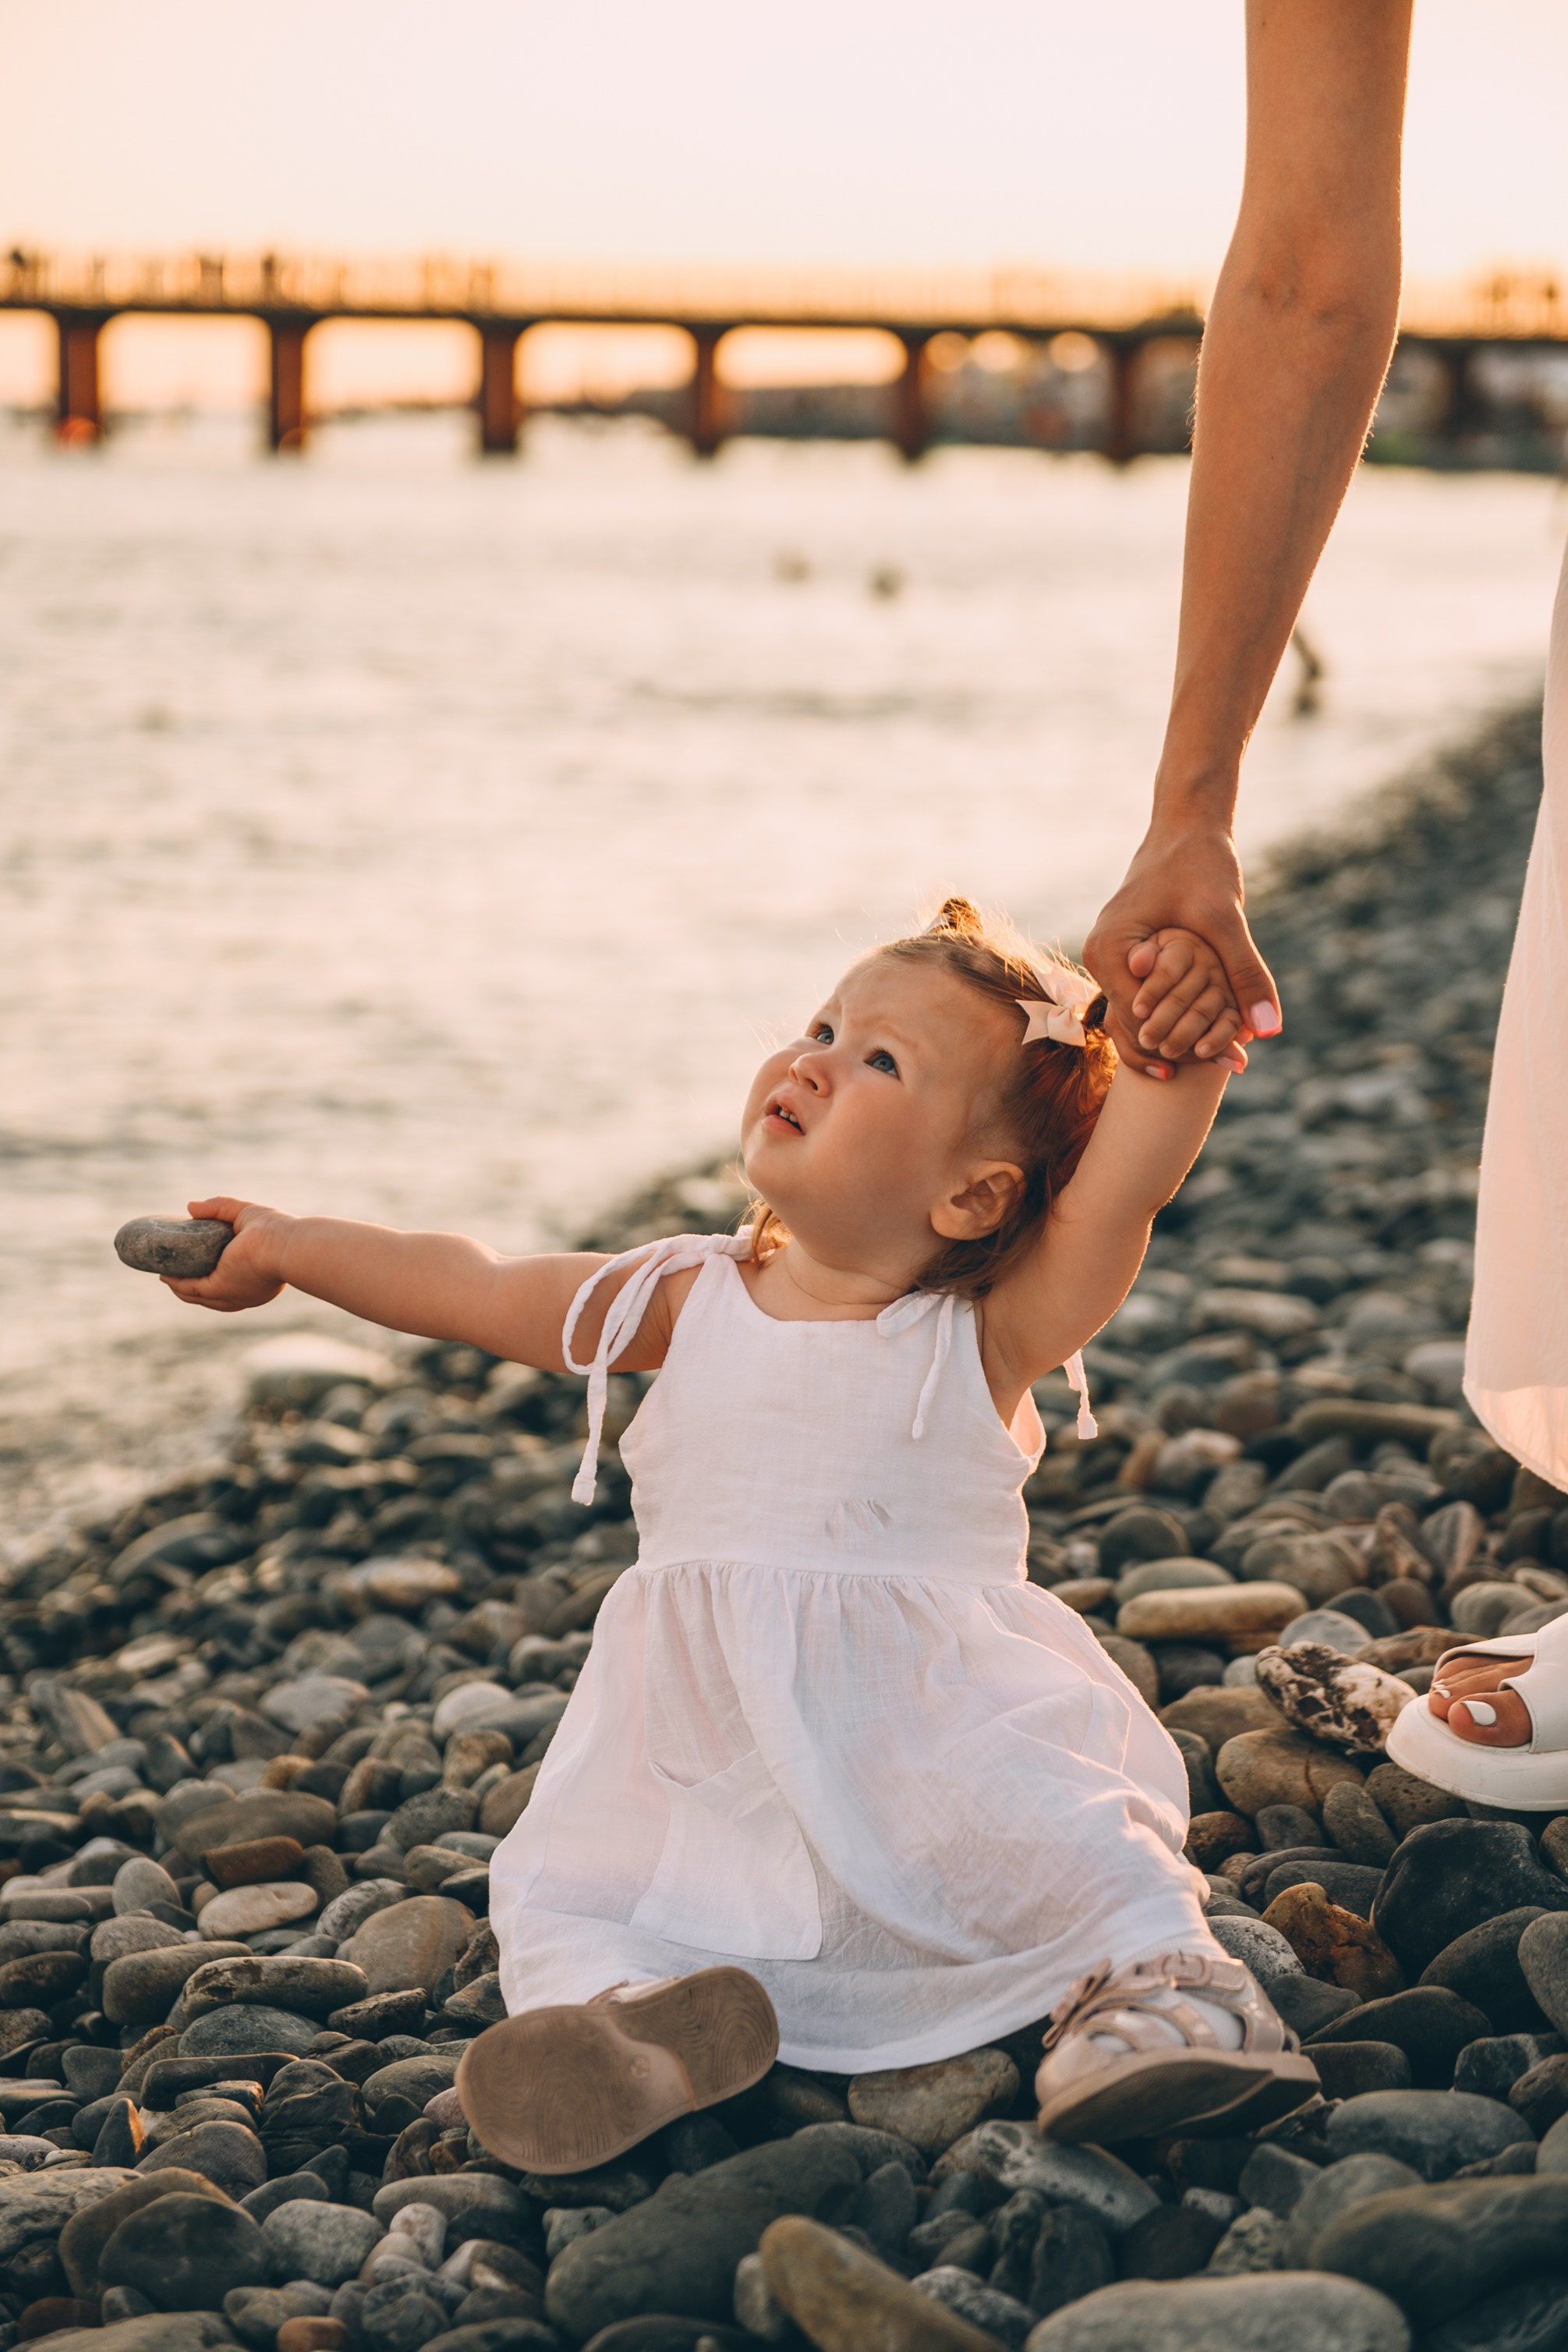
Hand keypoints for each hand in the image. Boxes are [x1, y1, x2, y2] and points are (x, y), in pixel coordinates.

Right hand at [161, 1196, 291, 1313]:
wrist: (287, 1245)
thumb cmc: (276, 1229)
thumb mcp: (244, 1213)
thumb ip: (219, 1208)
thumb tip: (190, 1207)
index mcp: (257, 1279)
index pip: (230, 1283)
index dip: (210, 1276)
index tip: (194, 1266)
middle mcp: (245, 1292)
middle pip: (211, 1295)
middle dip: (190, 1287)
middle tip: (174, 1274)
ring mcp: (232, 1294)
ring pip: (199, 1295)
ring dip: (180, 1287)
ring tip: (165, 1275)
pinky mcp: (220, 1289)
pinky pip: (193, 1289)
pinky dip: (178, 1284)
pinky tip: (166, 1275)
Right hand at [1083, 815, 1280, 1066]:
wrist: (1187, 826)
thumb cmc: (1201, 863)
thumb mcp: (1227, 919)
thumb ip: (1245, 973)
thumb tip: (1268, 1031)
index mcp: (1110, 951)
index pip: (1142, 1020)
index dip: (1188, 1045)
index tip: (1232, 1061)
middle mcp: (1099, 958)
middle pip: (1137, 1027)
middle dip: (1186, 1049)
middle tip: (1236, 1067)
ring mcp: (1111, 960)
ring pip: (1142, 1018)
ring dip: (1183, 1037)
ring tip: (1230, 1058)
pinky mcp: (1128, 958)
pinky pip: (1149, 999)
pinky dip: (1180, 1016)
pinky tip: (1217, 1029)